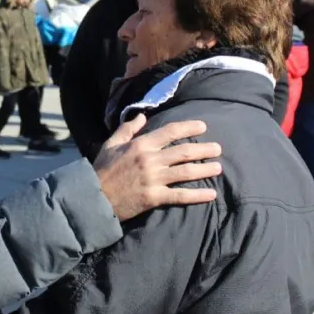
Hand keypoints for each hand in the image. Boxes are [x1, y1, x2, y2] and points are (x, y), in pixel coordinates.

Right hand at [94, 114, 221, 221]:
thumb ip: (127, 128)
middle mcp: (150, 160)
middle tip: (218, 148)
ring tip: (218, 168)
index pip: (170, 132)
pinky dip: (197, 195)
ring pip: (186, 172)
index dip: (189, 127)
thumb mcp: (111, 144)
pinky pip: (180, 195)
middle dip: (204, 149)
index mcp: (140, 145)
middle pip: (183, 152)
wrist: (94, 198)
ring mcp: (154, 179)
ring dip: (205, 169)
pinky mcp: (154, 197)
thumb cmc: (102, 170)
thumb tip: (141, 116)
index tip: (203, 126)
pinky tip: (211, 194)